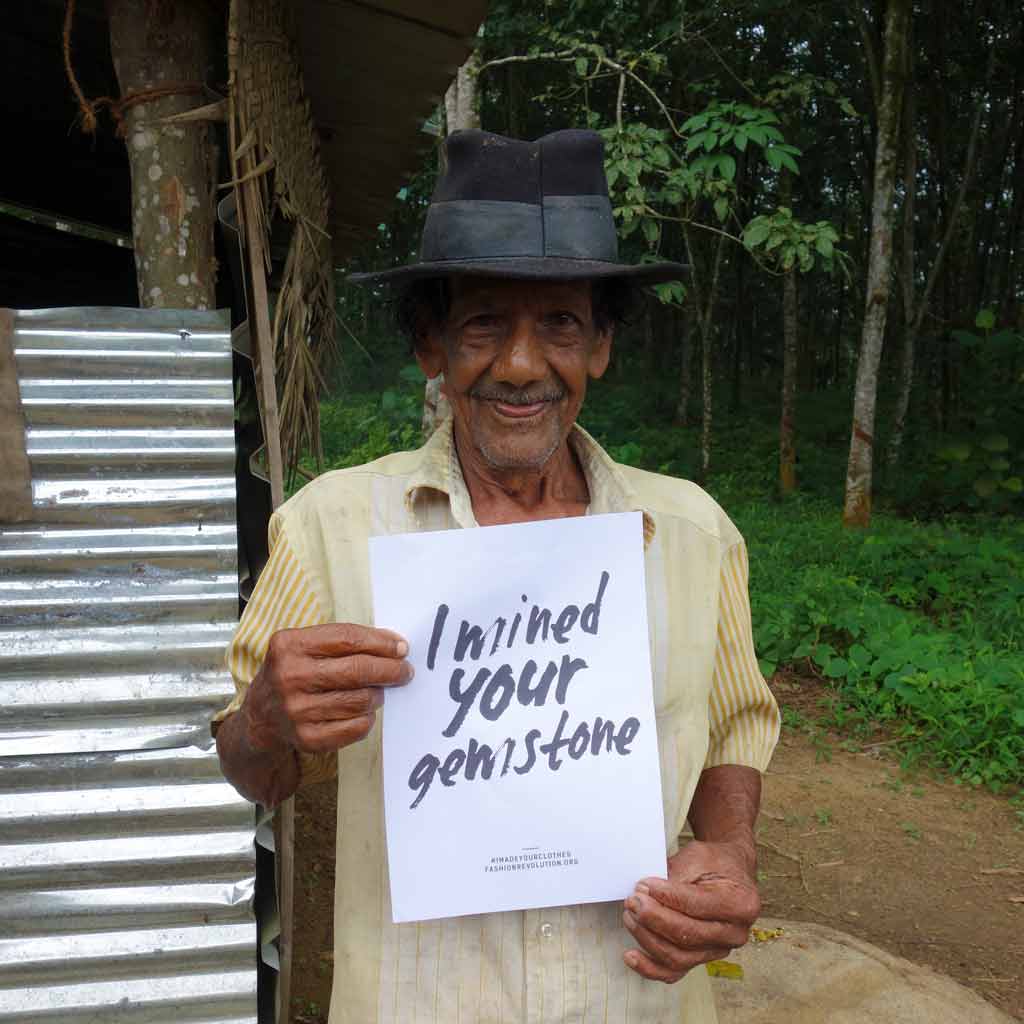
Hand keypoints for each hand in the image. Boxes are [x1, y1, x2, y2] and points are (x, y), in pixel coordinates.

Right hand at [243, 623, 412, 754]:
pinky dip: (366, 718)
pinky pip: (355, 727)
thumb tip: (394, 646)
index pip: (348, 638)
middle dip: (390, 670)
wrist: (260, 718)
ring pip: (360, 700)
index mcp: (289, 645)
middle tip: (405, 671)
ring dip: (377, 695)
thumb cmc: (293, 674)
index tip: (402, 648)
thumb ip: (343, 641)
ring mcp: (296, 710)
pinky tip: (363, 712)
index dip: (381, 643)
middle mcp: (289, 676)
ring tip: (376, 691)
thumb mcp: (304, 647)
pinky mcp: (306, 738)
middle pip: (357, 670)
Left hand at [622, 838, 759, 982]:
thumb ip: (675, 877)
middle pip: (687, 935)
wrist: (727, 872)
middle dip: (654, 919)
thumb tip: (646, 893)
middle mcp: (734, 933)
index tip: (644, 886)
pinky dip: (650, 967)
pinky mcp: (701, 958)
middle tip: (634, 901)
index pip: (696, 906)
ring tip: (630, 917)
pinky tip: (631, 956)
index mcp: (740, 904)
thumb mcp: (698, 857)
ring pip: (678, 957)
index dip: (666, 897)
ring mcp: (718, 950)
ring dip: (648, 938)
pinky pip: (675, 972)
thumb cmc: (713, 863)